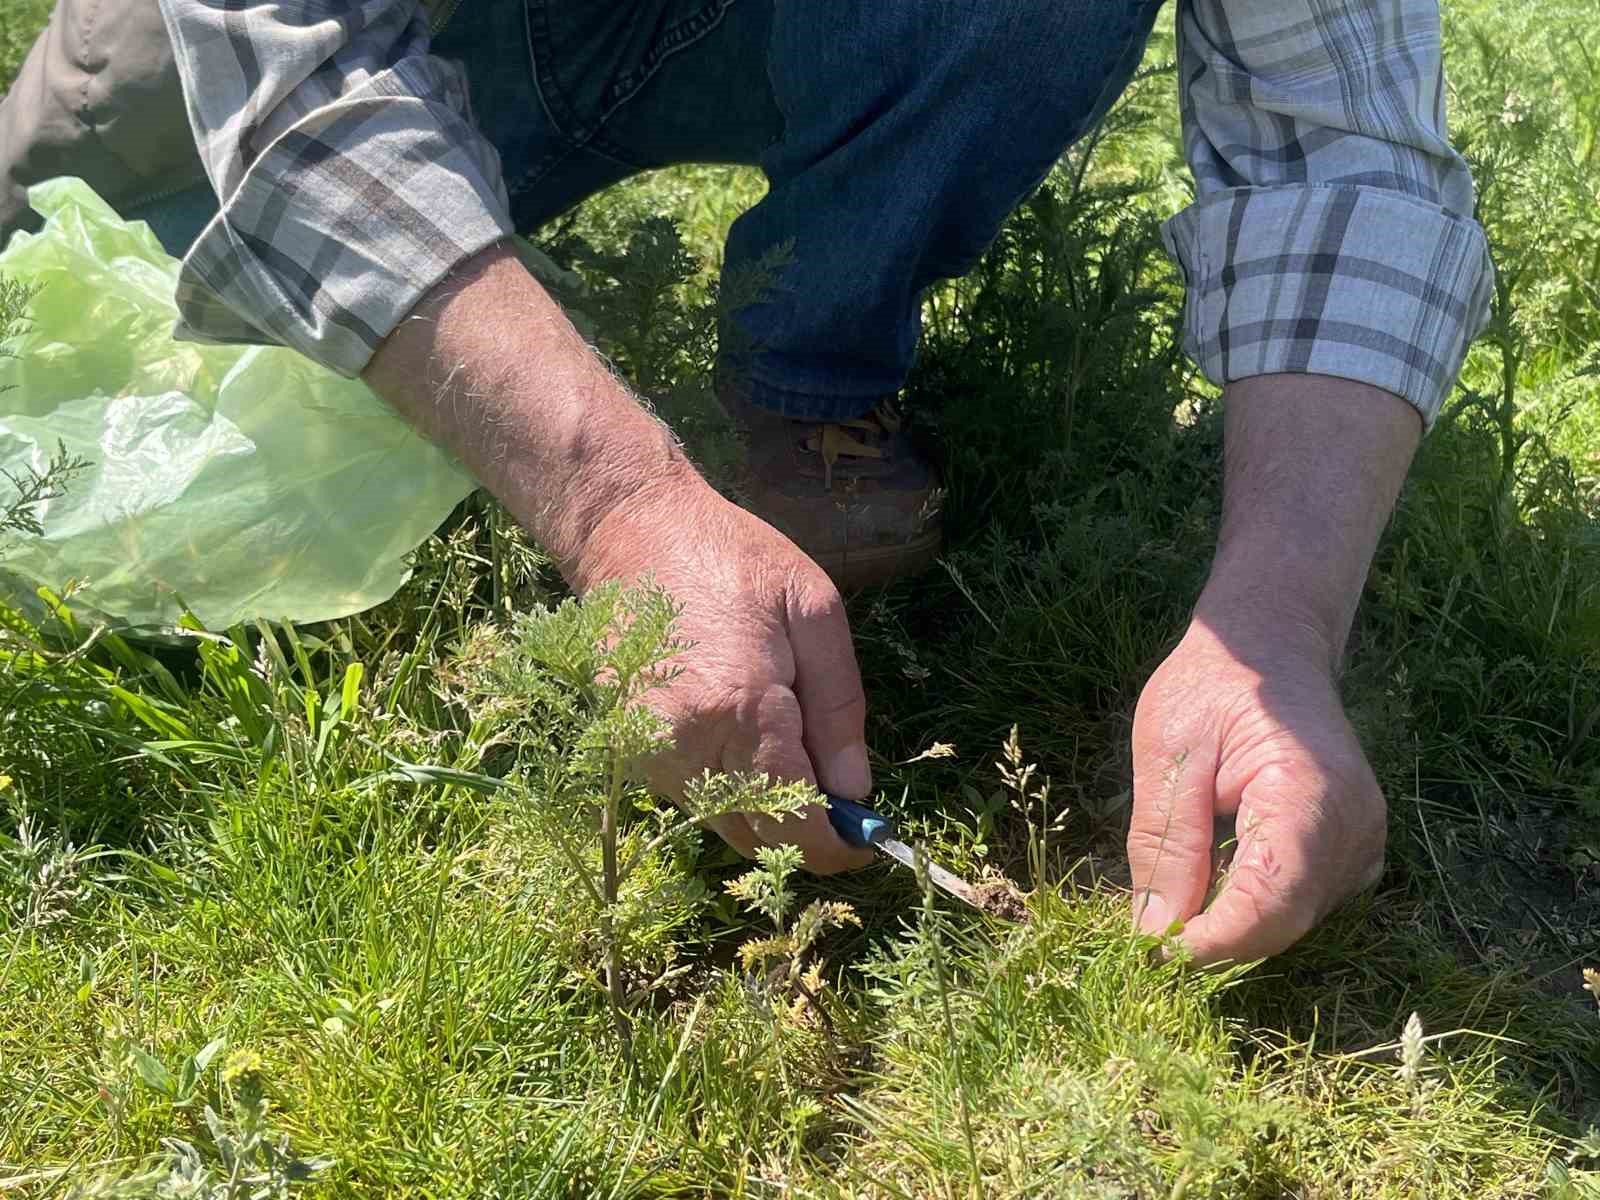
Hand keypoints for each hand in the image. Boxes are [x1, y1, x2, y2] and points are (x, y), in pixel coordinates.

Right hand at [572, 475, 876, 873]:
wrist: (631, 530)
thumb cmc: (733, 558)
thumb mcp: (815, 610)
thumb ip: (839, 708)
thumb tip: (854, 791)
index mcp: (740, 709)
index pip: (796, 823)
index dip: (838, 845)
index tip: (869, 840)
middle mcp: (685, 746)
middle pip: (759, 837)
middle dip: (806, 831)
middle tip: (840, 795)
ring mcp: (647, 753)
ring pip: (724, 824)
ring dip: (767, 812)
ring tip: (794, 753)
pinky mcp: (627, 751)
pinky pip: (693, 798)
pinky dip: (730, 790)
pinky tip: (746, 737)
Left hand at [1126, 617, 1385, 963]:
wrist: (1270, 646)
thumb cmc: (1212, 686)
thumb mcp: (1167, 755)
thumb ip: (1164, 845)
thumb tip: (1153, 933)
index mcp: (1309, 797)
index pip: (1269, 905)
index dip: (1211, 943)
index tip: (1151, 951)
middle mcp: (1354, 829)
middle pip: (1282, 923)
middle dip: (1214, 941)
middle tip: (1147, 934)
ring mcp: (1364, 842)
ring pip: (1290, 921)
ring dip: (1230, 923)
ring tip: (1177, 893)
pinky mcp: (1355, 851)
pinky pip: (1301, 902)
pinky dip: (1252, 904)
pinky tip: (1217, 872)